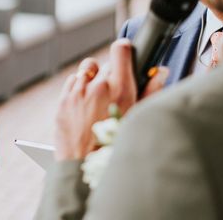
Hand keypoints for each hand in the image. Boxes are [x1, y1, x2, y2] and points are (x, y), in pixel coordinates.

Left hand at [53, 39, 168, 160]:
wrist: (86, 172)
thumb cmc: (117, 148)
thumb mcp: (139, 119)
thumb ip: (152, 92)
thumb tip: (160, 73)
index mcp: (119, 89)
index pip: (120, 50)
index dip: (124, 50)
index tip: (126, 52)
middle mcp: (96, 87)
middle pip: (105, 65)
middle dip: (111, 75)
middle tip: (116, 94)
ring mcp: (77, 93)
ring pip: (87, 71)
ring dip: (93, 79)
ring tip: (99, 100)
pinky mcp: (63, 101)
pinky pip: (72, 83)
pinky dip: (79, 89)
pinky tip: (85, 106)